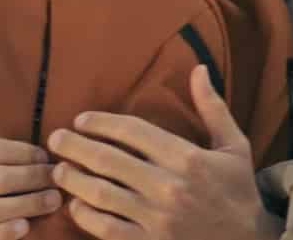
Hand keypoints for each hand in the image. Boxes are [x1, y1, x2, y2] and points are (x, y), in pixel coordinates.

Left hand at [49, 65, 284, 239]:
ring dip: (74, 179)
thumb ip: (212, 107)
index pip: (133, 132)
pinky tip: (75, 204)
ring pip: (101, 194)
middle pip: (109, 160)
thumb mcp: (234, 145)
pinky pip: (106, 228)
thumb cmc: (238, 189)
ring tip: (58, 169)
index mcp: (188, 159)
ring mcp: (156, 219)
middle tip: (55, 138)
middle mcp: (169, 187)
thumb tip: (199, 69)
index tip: (81, 119)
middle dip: (75, 146)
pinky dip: (85, 215)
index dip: (102, 123)